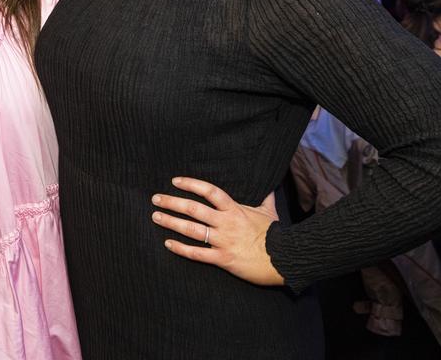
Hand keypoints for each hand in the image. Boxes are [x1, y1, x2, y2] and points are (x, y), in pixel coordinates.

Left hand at [151, 176, 283, 285]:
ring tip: (156, 217)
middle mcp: (226, 223)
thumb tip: (269, 186)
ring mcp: (223, 241)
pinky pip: (197, 254)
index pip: (209, 191)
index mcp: (235, 209)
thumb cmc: (276, 235)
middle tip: (156, 199)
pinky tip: (168, 244)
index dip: (191, 184)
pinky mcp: (223, 259)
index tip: (175, 181)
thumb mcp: (270, 212)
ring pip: (191, 230)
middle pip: (194, 209)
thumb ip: (265, 198)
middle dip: (172, 202)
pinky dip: (181, 249)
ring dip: (171, 222)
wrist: (285, 259)